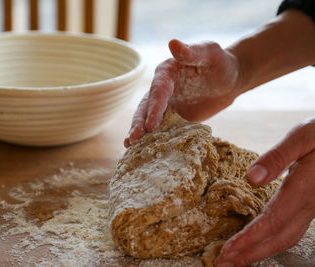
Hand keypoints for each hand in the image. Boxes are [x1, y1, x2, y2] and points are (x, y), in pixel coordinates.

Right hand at [124, 39, 241, 146]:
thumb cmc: (221, 62)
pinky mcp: (173, 118)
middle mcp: (161, 89)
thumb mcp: (210, 53)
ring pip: (148, 120)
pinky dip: (152, 139)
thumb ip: (191, 51)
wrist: (230, 80)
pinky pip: (161, 130)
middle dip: (138, 124)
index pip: (157, 91)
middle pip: (145, 108)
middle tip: (132, 141)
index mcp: (166, 72)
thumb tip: (172, 43)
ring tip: (130, 147)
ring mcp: (166, 105)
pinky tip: (145, 151)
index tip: (150, 125)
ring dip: (140, 133)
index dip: (153, 108)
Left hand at [216, 116, 314, 266]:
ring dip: (260, 251)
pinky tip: (257, 240)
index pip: (273, 221)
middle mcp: (310, 204)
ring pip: (287, 237)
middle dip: (251, 254)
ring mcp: (313, 206)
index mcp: (305, 188)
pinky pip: (291, 229)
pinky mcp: (311, 204)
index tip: (227, 251)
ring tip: (236, 258)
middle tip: (224, 264)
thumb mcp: (302, 136)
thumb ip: (278, 157)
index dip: (249, 239)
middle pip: (280, 238)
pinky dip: (271, 240)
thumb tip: (252, 178)